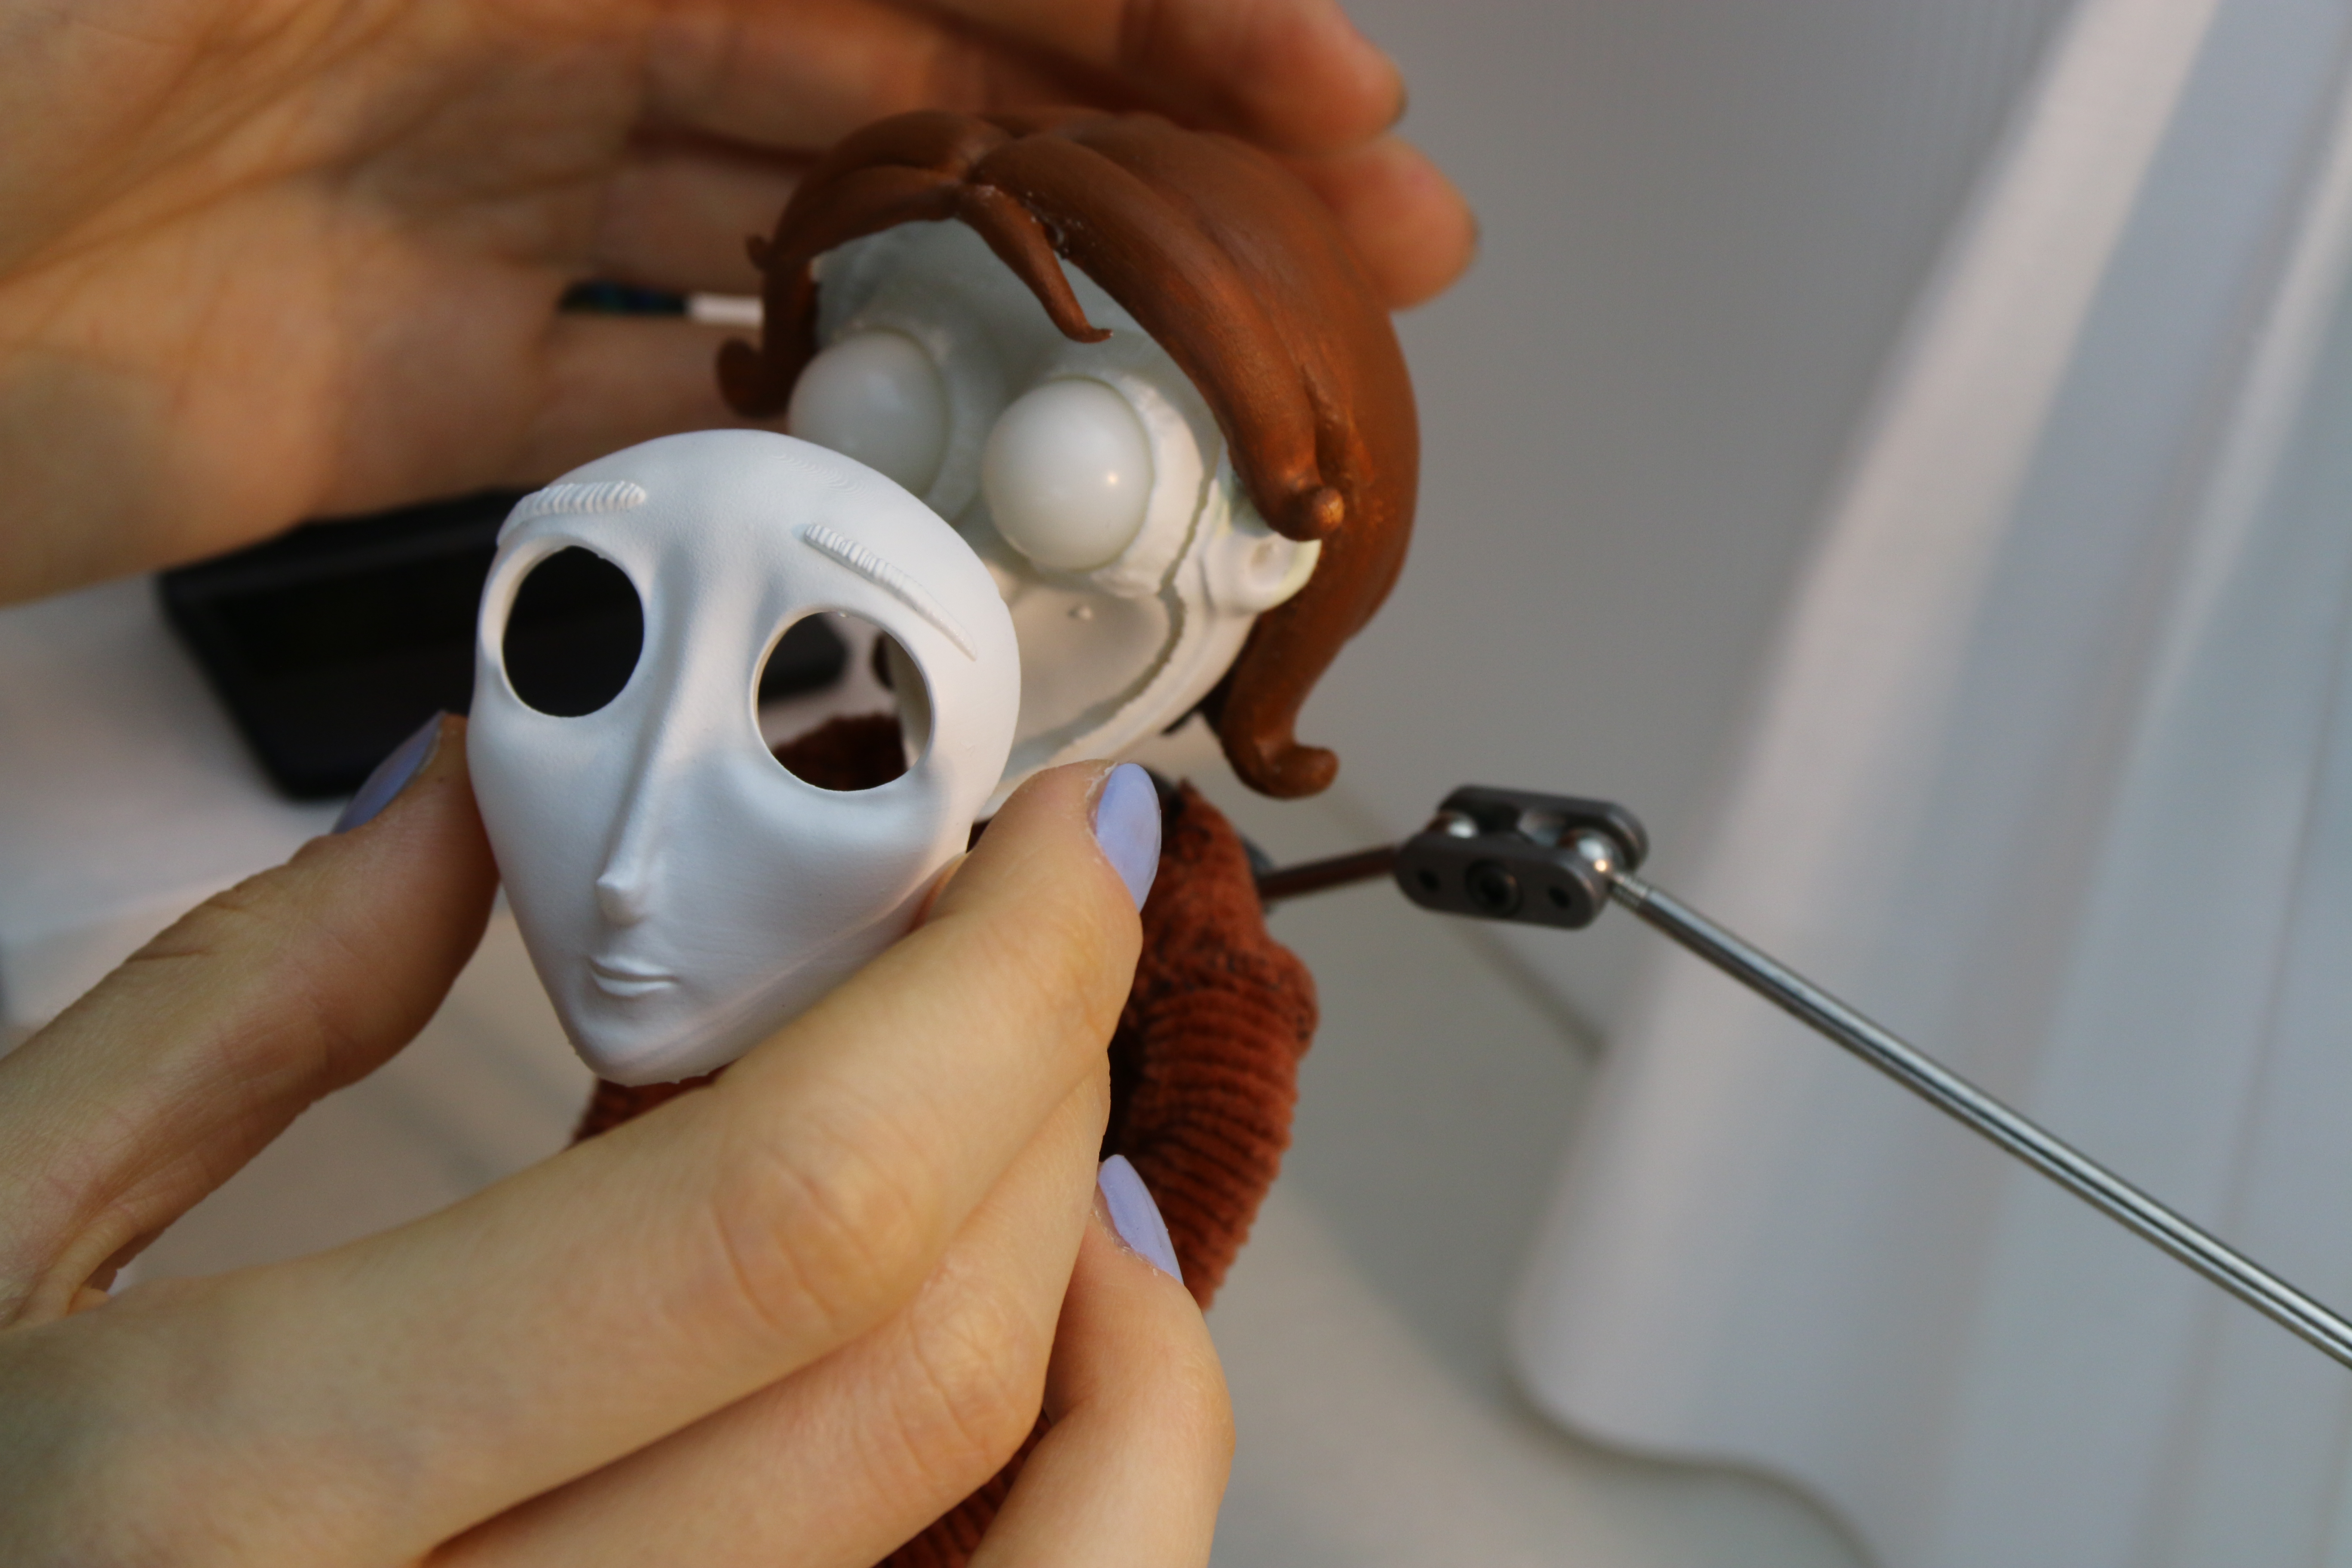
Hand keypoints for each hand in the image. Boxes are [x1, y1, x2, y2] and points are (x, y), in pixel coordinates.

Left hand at [0, 0, 1473, 604]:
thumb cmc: (17, 41)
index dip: (1157, 16)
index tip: (1327, 103)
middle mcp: (559, 26)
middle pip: (923, 91)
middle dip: (1151, 167)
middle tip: (1347, 265)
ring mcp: (500, 212)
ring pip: (826, 259)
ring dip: (1004, 328)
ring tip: (1182, 406)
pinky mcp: (430, 391)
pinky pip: (666, 418)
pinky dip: (796, 458)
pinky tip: (925, 498)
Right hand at [0, 725, 1229, 1564]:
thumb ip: (235, 1007)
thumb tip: (471, 798)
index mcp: (236, 1499)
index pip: (781, 1213)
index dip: (993, 988)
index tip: (1058, 844)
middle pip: (918, 1363)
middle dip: (1043, 1087)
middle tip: (1034, 932)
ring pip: (1003, 1538)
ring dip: (1096, 1291)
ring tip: (1058, 1121)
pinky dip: (1084, 1482)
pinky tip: (1045, 1340)